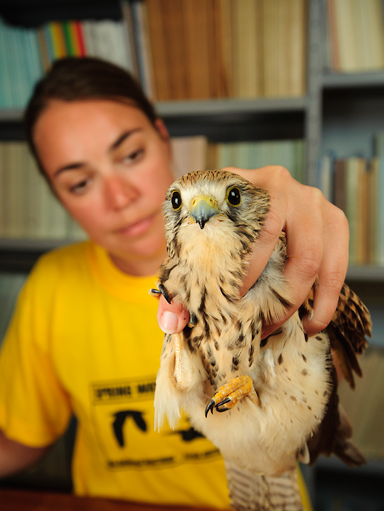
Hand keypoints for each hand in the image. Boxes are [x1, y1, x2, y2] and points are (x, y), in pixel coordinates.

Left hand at [157, 165, 348, 338]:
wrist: (240, 205)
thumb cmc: (213, 229)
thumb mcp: (189, 249)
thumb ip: (175, 287)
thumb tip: (173, 322)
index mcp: (237, 183)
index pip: (240, 224)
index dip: (237, 269)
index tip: (228, 302)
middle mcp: (277, 184)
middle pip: (278, 241)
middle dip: (265, 292)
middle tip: (249, 322)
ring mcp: (309, 199)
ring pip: (310, 256)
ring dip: (293, 300)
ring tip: (273, 326)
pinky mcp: (332, 220)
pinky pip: (336, 264)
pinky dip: (326, 299)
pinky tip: (309, 323)